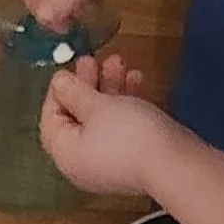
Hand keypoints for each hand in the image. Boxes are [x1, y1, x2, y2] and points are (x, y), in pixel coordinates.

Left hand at [39, 54, 167, 198]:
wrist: (173, 163)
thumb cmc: (128, 134)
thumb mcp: (96, 105)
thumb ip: (74, 92)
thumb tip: (57, 82)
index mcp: (65, 154)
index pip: (51, 120)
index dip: (58, 92)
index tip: (68, 70)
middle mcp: (82, 163)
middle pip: (77, 118)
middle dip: (87, 85)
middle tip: (92, 60)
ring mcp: (108, 164)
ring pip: (101, 120)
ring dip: (108, 89)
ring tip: (119, 62)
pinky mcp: (132, 160)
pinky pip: (120, 129)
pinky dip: (124, 106)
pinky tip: (136, 80)